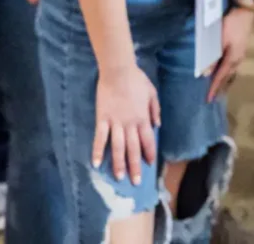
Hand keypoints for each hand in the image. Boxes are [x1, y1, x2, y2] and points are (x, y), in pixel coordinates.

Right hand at [93, 64, 160, 185]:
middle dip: (135, 166)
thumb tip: (158, 125)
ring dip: (118, 163)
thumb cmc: (136, 79)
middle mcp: (130, 124)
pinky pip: (100, 138)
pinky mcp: (102, 119)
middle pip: (133, 149)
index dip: (149, 153)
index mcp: (143, 117)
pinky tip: (96, 164)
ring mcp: (115, 123)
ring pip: (117, 147)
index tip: (149, 163)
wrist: (118, 71)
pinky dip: (97, 151)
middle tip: (135, 182)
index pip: (147, 140)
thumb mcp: (152, 93)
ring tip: (119, 177)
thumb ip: (155, 109)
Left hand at [208, 7, 253, 102]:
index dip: (213, 89)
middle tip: (214, 98)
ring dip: (225, 81)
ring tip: (219, 89)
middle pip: (228, 78)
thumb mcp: (220, 41)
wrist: (245, 11)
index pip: (220, 78)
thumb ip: (213, 58)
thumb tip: (205, 74)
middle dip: (220, 88)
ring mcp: (241, 54)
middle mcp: (238, 60)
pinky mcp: (240, 48)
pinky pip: (233, 66)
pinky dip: (228, 73)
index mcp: (233, 59)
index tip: (208, 100)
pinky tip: (225, 71)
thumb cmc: (232, 25)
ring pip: (231, 72)